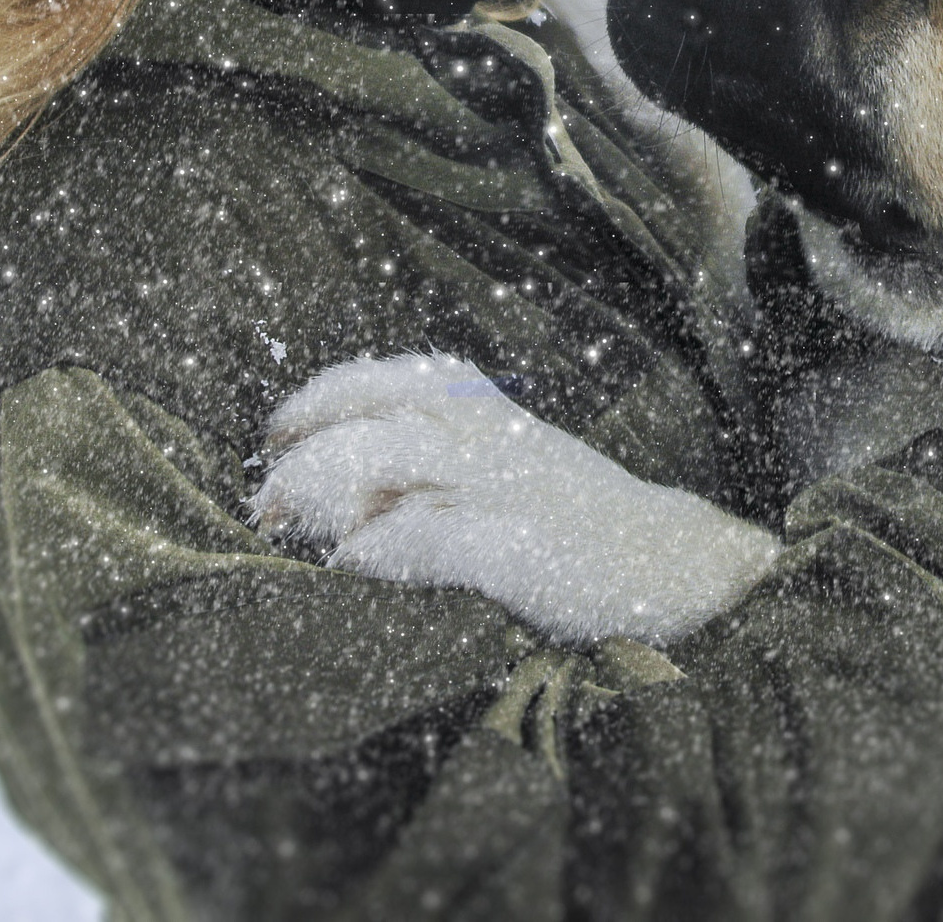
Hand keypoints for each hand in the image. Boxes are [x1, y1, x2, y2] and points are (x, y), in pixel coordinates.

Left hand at [252, 351, 780, 645]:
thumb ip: (453, 467)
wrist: (678, 564)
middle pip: (382, 406)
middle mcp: (495, 438)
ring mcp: (506, 487)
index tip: (279, 426)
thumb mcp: (520, 472)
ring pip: (393, 457)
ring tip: (289, 529)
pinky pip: (431, 534)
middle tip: (264, 495)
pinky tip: (353, 566)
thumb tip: (360, 499)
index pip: (401, 376)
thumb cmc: (587, 527)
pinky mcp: (518, 545)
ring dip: (327, 488)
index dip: (330, 393)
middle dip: (309, 439)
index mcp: (496, 416)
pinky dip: (382, 546)